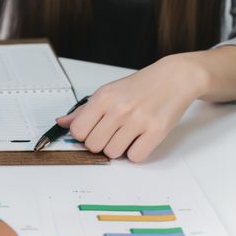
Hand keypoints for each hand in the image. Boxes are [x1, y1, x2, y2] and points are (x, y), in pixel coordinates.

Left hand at [57, 54, 207, 161]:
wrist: (173, 78)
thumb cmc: (139, 86)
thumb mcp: (108, 92)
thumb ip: (84, 110)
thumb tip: (62, 123)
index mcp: (103, 98)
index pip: (77, 131)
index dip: (83, 135)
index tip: (91, 130)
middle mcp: (119, 109)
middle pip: (93, 145)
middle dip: (99, 143)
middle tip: (110, 133)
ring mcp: (138, 120)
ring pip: (113, 153)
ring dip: (118, 149)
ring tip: (126, 134)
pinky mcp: (156, 131)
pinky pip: (135, 157)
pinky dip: (135, 153)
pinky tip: (139, 139)